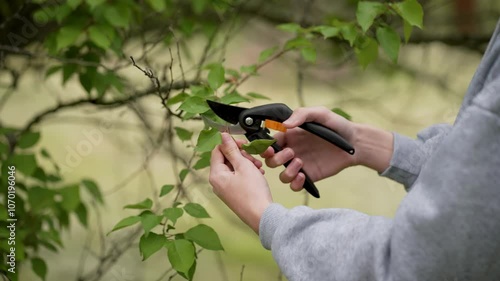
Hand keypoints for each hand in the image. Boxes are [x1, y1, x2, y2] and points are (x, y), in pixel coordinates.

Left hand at [209, 133, 272, 233]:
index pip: (217, 150)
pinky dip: (247, 173)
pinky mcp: (234, 194)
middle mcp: (217, 183)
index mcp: (216, 175)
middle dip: (241, 155)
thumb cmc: (253, 192)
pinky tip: (258, 175)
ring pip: (234, 168)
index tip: (243, 144)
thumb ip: (232, 150)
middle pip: (226, 159)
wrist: (262, 215)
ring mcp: (225, 190)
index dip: (230, 144)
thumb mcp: (243, 165)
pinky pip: (238, 178)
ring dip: (246, 164)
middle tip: (253, 158)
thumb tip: (222, 136)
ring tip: (258, 167)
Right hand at [261, 106, 392, 191]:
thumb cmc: (337, 126)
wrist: (355, 144)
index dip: (265, 147)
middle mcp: (292, 151)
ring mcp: (300, 166)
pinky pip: (294, 186)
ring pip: (281, 176)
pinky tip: (303, 176)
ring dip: (286, 172)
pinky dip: (294, 184)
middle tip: (292, 152)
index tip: (270, 148)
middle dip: (276, 159)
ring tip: (300, 163)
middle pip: (271, 161)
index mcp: (290, 136)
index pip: (269, 143)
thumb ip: (302, 115)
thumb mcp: (320, 114)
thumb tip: (285, 125)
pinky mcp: (309, 177)